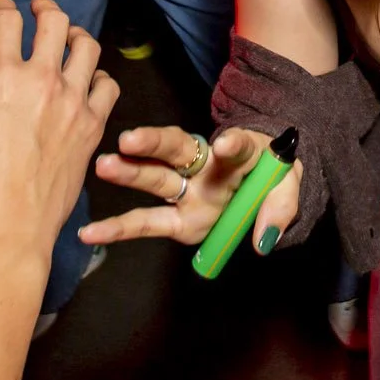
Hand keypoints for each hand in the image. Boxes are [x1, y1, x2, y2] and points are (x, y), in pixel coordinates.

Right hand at [0, 0, 118, 259]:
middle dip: (44, 8)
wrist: (3, 231)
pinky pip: (108, 87)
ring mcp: (74, 105)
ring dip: (76, 35)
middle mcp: (45, 82)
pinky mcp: (92, 130)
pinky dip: (100, 76)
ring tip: (67, 36)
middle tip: (37, 8)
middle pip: (55, 23)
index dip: (0, 6)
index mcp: (2, 75)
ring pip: (88, 49)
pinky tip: (88, 81)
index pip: (7, 20)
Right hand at [82, 126, 302, 255]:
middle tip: (130, 140)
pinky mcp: (178, 219)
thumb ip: (281, 206)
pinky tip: (89, 232)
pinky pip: (147, 223)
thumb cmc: (273, 178)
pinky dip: (118, 229)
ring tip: (105, 165)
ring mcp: (188, 190)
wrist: (264, 186)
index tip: (225, 143)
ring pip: (156, 177)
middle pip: (178, 150)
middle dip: (154, 144)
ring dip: (130, 172)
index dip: (232, 145)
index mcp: (240, 152)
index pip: (237, 146)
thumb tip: (262, 239)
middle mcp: (205, 165)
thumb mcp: (290, 186)